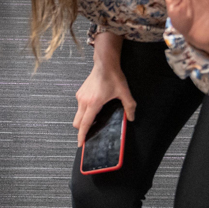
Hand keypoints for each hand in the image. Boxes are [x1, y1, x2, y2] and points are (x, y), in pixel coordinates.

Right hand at [73, 32, 135, 148]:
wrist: (104, 63)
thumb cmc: (113, 76)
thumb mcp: (124, 92)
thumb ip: (129, 106)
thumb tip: (131, 118)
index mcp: (93, 103)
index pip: (84, 124)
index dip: (82, 136)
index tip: (80, 144)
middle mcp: (84, 101)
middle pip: (77, 122)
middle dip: (82, 130)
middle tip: (91, 132)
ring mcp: (80, 97)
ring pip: (77, 115)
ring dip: (83, 120)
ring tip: (95, 118)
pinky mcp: (80, 93)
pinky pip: (79, 107)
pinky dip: (84, 111)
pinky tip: (95, 107)